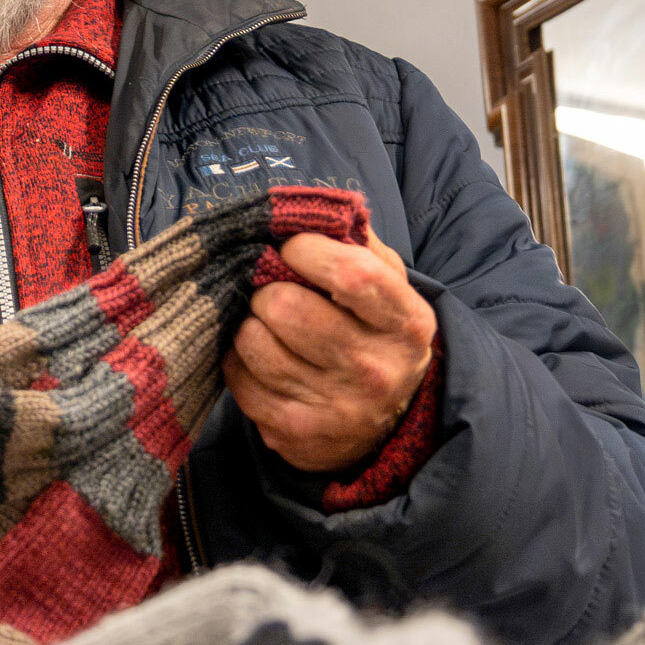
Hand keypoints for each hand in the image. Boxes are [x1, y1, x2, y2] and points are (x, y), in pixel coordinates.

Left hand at [222, 228, 435, 473]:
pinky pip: (237, 378)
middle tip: (274, 291)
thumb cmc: (377, 335)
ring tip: (268, 325)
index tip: (293, 248)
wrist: (388, 425)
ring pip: (253, 341)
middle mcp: (374, 370)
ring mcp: (333, 408)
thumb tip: (308, 210)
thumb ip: (357, 244)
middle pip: (287, 309)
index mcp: (406, 324)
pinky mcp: (293, 434)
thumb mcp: (390, 289)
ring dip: (250, 324)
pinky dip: (238, 359)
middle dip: (268, 289)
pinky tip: (260, 356)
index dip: (307, 250)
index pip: (350, 274)